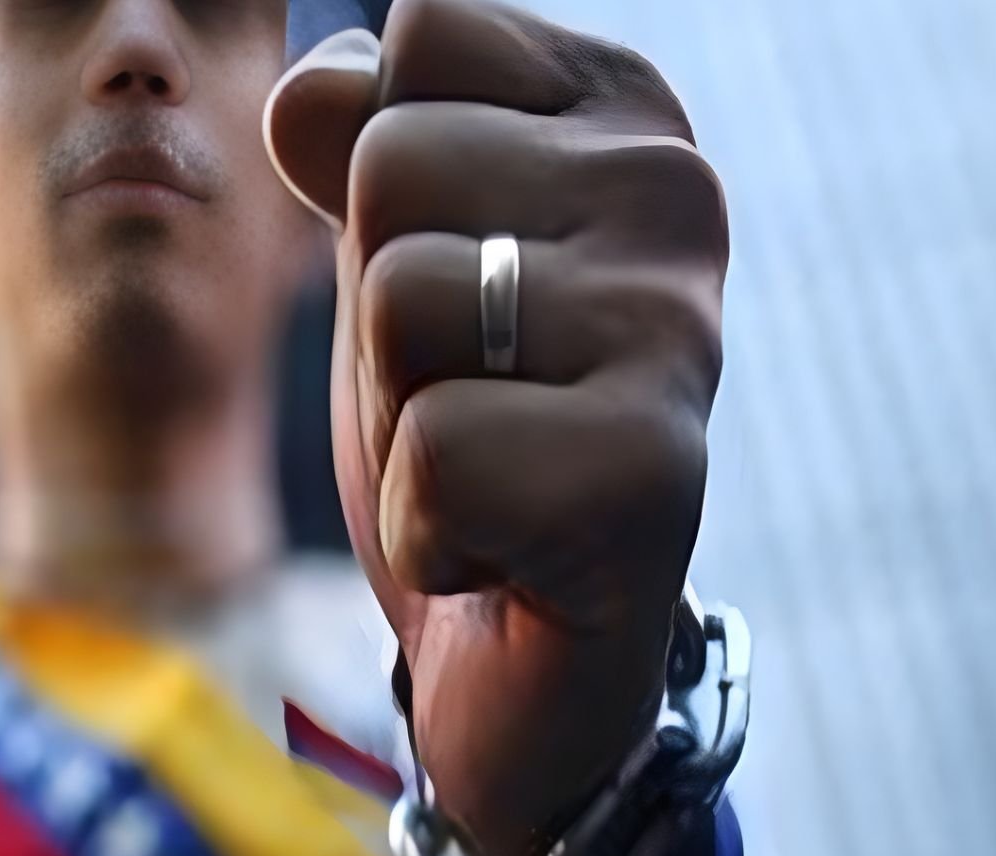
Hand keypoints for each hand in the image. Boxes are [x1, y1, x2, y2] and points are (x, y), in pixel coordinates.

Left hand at [265, 0, 725, 855]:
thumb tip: (315, 85)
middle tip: (462, 394)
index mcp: (621, 113)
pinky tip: (500, 554)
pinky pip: (434, 453)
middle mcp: (678, 195)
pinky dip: (426, 530)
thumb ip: (353, 145)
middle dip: (378, 313)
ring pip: (402, 303)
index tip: (457, 274)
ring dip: (399, 421)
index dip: (372, 179)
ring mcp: (680, 330)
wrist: (520, 653)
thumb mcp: (390, 257)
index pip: (417, 37)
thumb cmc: (464, 428)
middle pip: (392, 167)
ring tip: (484, 470)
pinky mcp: (654, 476)